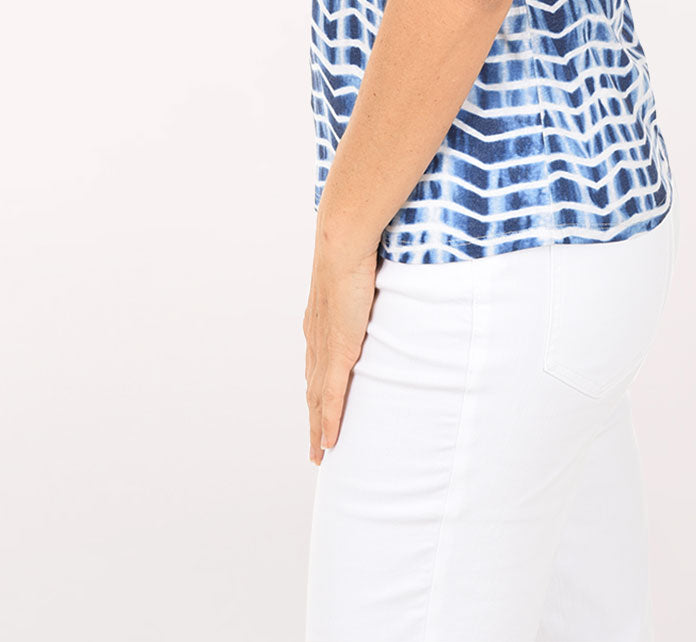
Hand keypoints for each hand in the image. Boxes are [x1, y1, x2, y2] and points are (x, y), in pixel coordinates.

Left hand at [303, 229, 379, 465]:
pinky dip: (329, 423)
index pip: (315, 364)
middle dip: (313, 420)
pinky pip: (332, 398)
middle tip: (316, 447)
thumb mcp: (360, 272)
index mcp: (319, 321)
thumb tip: (383, 274)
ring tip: (320, 453)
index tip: (316, 410)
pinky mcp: (338, 352)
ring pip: (317, 401)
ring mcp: (325, 348)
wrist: (343, 243)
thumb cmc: (355, 246)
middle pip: (312, 390)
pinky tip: (330, 444)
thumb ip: (366, 284)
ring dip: (318, 429)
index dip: (316, 391)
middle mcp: (316, 339)